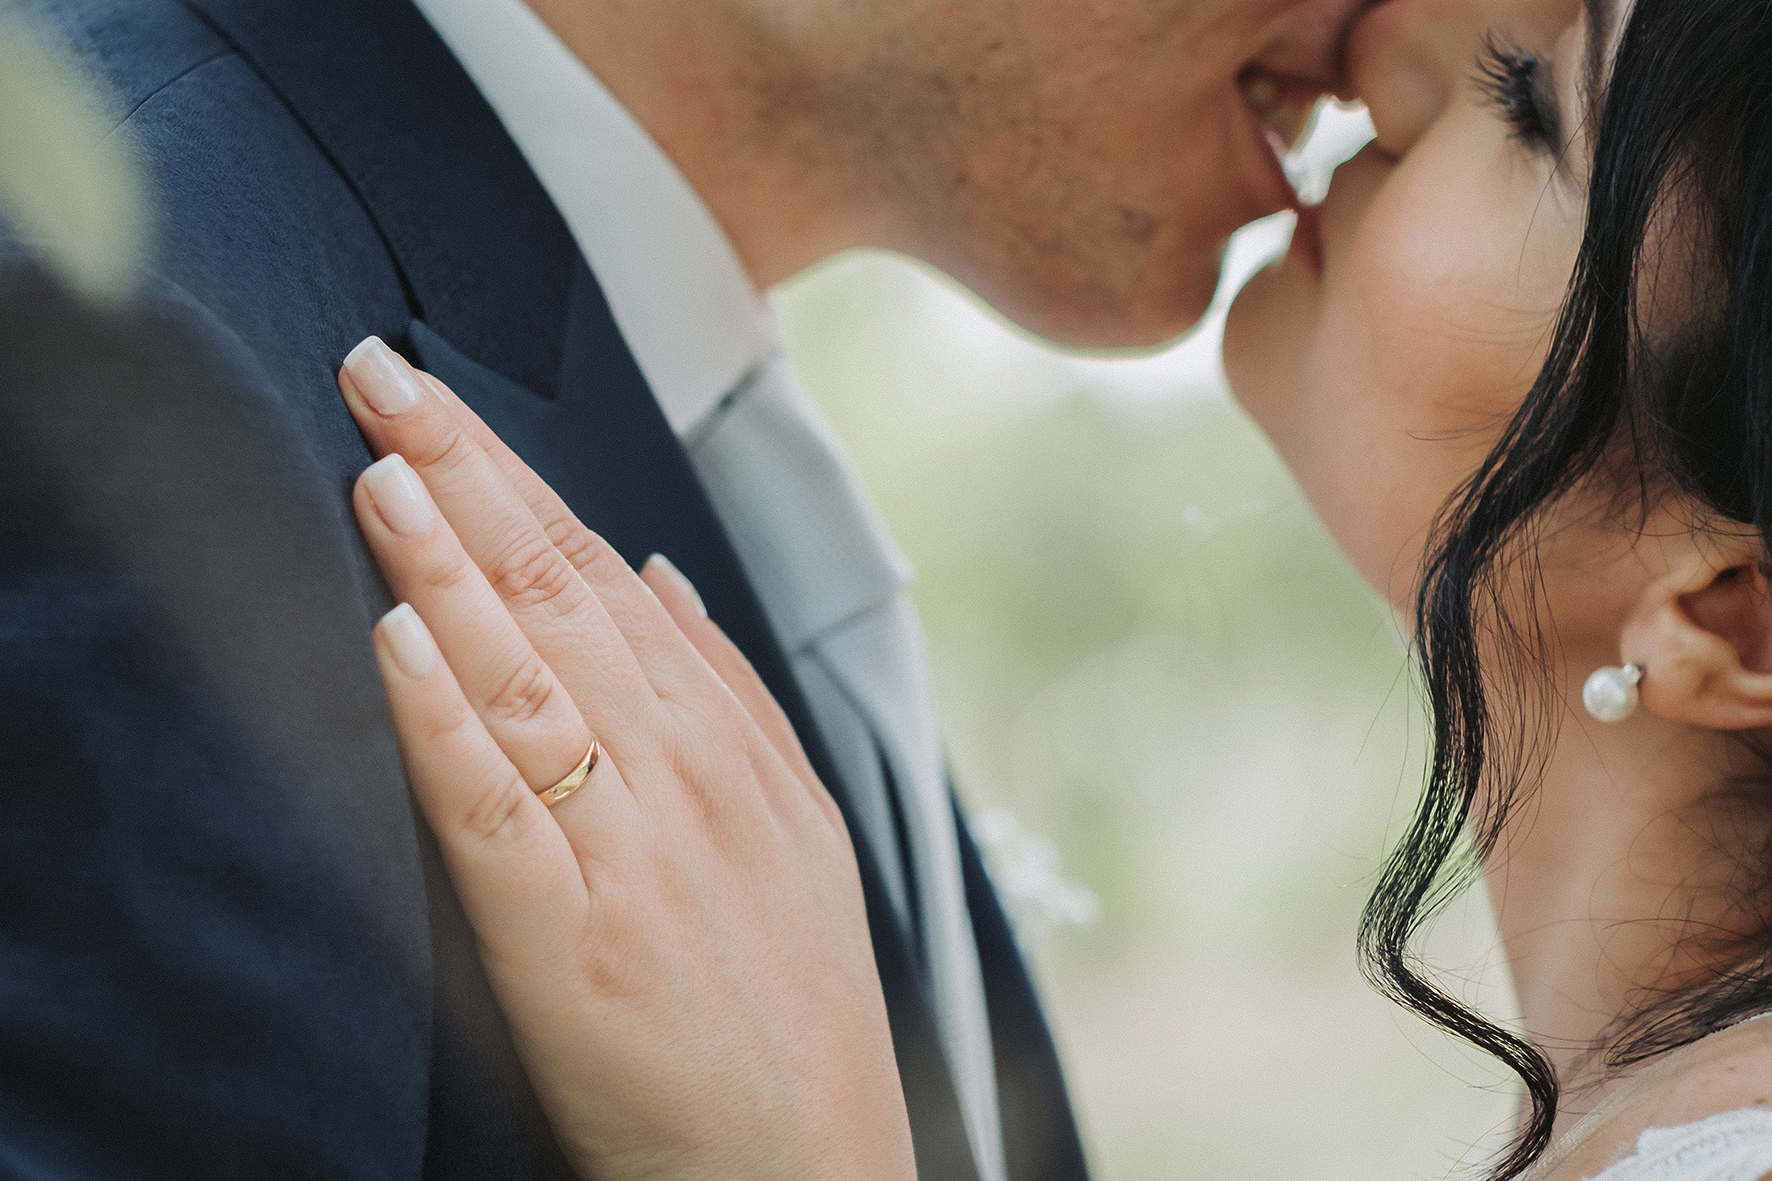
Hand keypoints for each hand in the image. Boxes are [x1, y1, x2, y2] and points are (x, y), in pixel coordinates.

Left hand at [336, 336, 915, 1180]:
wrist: (805, 1164)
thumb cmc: (790, 1004)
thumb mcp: (797, 823)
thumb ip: (728, 691)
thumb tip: (662, 573)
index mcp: (727, 744)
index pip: (603, 575)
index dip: (513, 478)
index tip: (438, 402)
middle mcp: (683, 774)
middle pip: (561, 595)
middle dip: (466, 473)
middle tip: (382, 373)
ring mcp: (631, 847)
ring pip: (529, 676)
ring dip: (448, 564)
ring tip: (382, 470)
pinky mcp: (573, 937)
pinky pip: (496, 807)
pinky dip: (445, 718)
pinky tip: (399, 641)